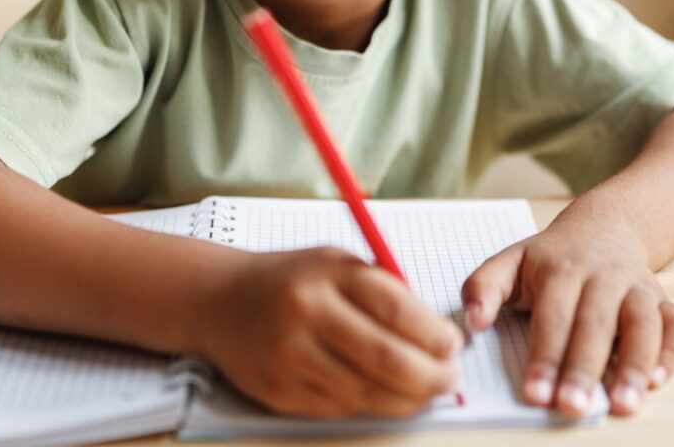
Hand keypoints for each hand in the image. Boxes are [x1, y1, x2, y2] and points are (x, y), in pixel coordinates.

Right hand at [202, 247, 463, 417]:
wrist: (219, 301)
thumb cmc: (292, 280)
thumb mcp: (337, 264)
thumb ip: (384, 291)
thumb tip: (437, 336)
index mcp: (327, 275)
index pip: (396, 309)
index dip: (433, 334)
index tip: (454, 345)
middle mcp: (306, 315)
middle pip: (385, 358)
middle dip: (429, 376)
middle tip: (449, 378)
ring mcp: (288, 357)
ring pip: (364, 392)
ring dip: (406, 399)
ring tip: (426, 391)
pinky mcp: (276, 392)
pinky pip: (337, 409)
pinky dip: (370, 406)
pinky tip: (385, 396)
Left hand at [460, 220, 673, 417]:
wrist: (604, 227)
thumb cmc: (552, 257)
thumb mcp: (511, 260)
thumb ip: (484, 287)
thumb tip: (472, 322)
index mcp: (561, 269)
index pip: (553, 317)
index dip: (544, 356)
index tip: (535, 393)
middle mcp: (603, 277)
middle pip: (596, 324)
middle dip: (584, 368)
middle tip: (573, 406)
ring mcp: (637, 288)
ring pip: (642, 324)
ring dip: (634, 365)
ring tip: (623, 404)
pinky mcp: (662, 301)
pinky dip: (673, 352)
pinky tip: (657, 380)